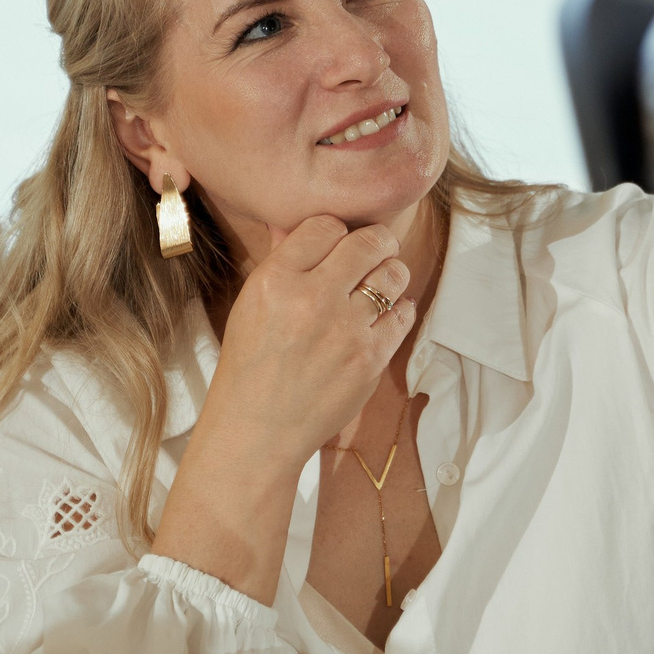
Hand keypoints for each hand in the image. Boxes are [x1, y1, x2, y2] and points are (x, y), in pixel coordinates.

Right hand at [152, 217, 418, 601]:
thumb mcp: (250, 306)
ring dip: (391, 274)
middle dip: (376, 243)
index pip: (324, 225)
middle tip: (373, 253)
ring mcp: (345, 330)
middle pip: (368, 242)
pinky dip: (398, 311)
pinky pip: (403, 315)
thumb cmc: (249, 366)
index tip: (335, 245)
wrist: (257, 430)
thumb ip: (279, 262)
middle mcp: (311, 299)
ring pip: (394, 274)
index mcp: (274, 281)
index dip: (334, 232)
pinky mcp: (370, 359)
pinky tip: (382, 317)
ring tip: (379, 285)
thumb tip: (293, 223)